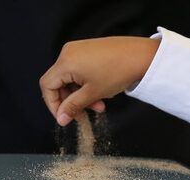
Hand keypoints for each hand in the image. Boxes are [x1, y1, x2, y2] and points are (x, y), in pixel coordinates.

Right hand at [39, 37, 160, 125]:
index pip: (47, 86)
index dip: (53, 104)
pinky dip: (87, 83)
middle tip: (86, 114)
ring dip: (82, 95)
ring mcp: (78, 49)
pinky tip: (103, 91)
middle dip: (72, 101)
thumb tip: (61, 119)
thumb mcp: (93, 93)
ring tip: (101, 105)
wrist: (142, 56)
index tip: (65, 118)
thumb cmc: (119, 72)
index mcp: (65, 62)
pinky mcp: (88, 49)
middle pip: (59, 82)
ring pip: (72, 78)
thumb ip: (74, 106)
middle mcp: (68, 52)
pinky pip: (80, 70)